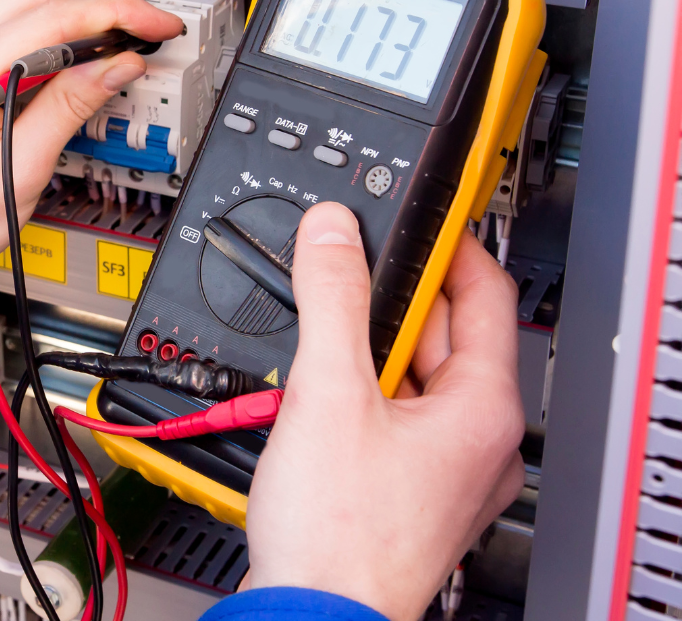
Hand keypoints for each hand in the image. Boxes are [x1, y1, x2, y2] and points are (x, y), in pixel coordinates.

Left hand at [0, 0, 183, 331]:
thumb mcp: (22, 171)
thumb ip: (70, 108)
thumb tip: (115, 66)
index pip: (51, 17)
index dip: (114, 15)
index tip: (153, 24)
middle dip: (95, 6)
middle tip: (137, 34)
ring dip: (62, 3)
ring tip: (101, 39)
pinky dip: (31, 14)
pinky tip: (57, 44)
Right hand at [243, 202, 524, 620]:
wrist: (313, 613)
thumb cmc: (340, 533)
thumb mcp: (329, 391)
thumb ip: (333, 299)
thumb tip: (334, 233)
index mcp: (484, 409)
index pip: (484, 292)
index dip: (447, 244)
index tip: (413, 216)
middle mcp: (478, 441)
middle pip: (443, 334)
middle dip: (389, 301)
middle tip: (341, 275)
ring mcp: (447, 470)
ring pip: (413, 377)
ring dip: (367, 350)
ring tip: (320, 344)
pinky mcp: (410, 490)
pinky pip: (395, 417)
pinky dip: (360, 393)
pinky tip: (318, 396)